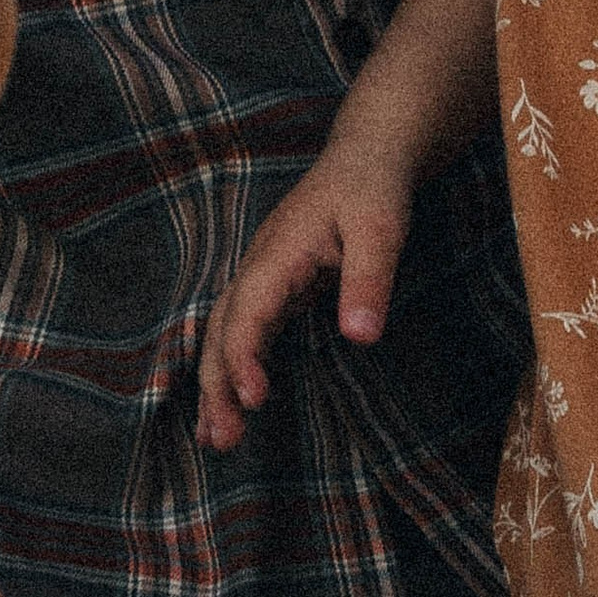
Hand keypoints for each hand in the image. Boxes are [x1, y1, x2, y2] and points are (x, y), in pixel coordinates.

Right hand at [196, 141, 415, 451]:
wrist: (368, 155)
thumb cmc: (374, 188)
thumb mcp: (382, 227)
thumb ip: (370, 279)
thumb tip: (361, 337)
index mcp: (277, 252)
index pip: (247, 312)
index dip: (243, 357)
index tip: (253, 400)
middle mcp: (259, 266)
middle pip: (223, 330)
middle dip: (216, 386)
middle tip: (222, 441)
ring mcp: (263, 277)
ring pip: (226, 334)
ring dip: (217, 384)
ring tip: (216, 440)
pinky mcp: (276, 286)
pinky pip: (244, 331)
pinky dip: (234, 367)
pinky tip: (236, 401)